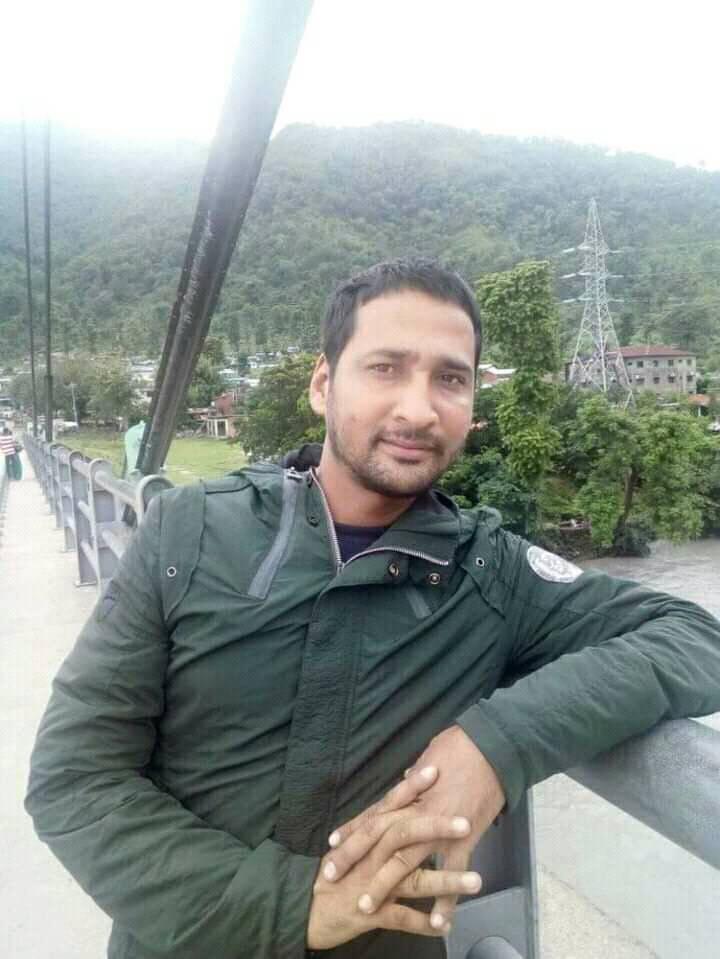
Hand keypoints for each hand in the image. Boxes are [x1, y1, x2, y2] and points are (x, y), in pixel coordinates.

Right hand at [307, 806, 480, 948]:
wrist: (304, 908)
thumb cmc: (336, 871)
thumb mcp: (354, 842)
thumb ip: (378, 820)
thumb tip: (400, 792)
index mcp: (369, 836)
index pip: (392, 805)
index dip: (412, 789)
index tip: (435, 771)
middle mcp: (372, 856)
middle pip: (405, 836)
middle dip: (436, 828)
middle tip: (466, 822)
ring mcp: (372, 884)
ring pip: (412, 880)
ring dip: (445, 881)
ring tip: (476, 880)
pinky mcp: (370, 913)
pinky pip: (401, 918)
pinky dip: (423, 923)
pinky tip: (445, 926)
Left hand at [324, 726, 504, 933]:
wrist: (492, 747)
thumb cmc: (461, 745)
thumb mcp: (430, 755)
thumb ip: (418, 775)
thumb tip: (410, 778)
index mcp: (408, 791)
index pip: (373, 813)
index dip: (352, 828)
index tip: (331, 842)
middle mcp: (416, 810)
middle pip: (377, 836)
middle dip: (352, 856)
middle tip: (330, 875)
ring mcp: (438, 827)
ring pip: (404, 859)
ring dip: (384, 883)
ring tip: (366, 907)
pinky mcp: (464, 838)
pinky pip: (452, 872)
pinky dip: (446, 900)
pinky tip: (437, 923)